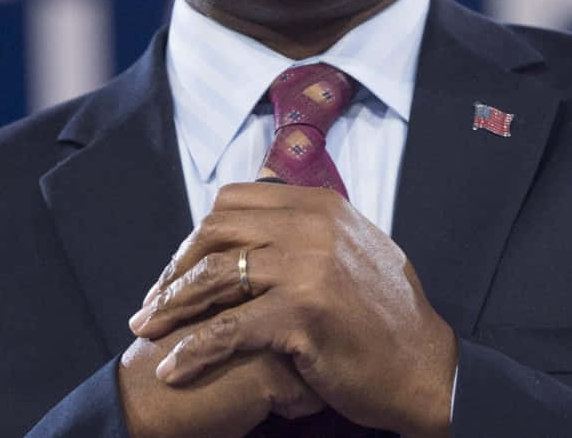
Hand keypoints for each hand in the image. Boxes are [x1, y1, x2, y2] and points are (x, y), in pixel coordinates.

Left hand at [128, 182, 456, 436]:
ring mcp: (306, 267)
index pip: (234, 201)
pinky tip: (172, 369)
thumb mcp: (356, 249)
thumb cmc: (387, 318)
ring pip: (214, 276)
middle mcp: (311, 226)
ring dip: (172, 304)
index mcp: (319, 205)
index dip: (198, 235)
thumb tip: (265, 210)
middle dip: (176, 267)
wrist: (426, 368)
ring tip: (146, 329)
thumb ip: (311, 228)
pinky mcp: (301, 314)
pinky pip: (227, 330)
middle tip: (155, 301)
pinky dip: (193, 350)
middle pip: (215, 232)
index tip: (181, 268)